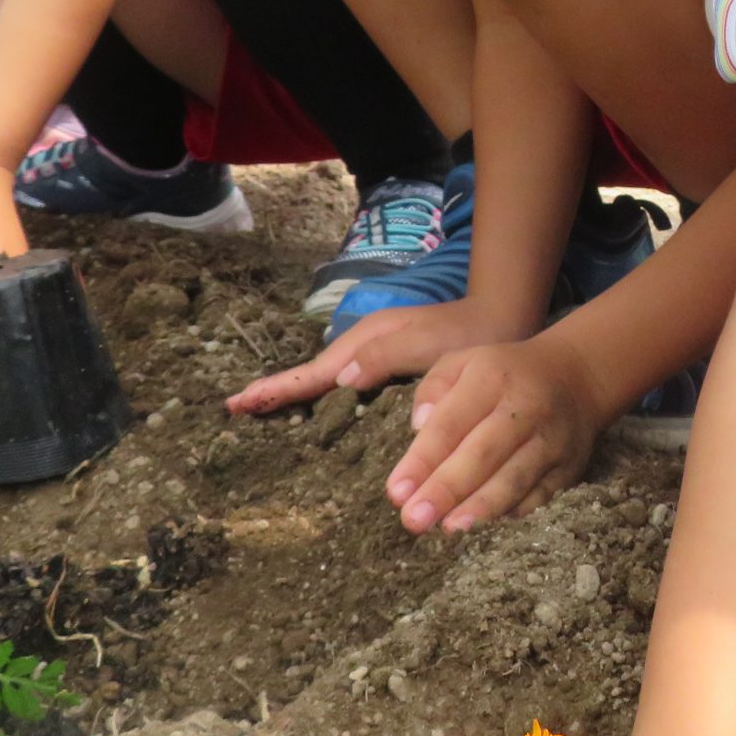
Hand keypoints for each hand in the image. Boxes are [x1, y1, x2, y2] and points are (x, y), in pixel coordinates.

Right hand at [227, 294, 532, 416]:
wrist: (499, 319)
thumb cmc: (463, 333)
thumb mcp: (424, 344)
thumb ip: (384, 357)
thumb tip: (339, 376)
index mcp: (365, 342)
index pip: (312, 373)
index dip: (277, 389)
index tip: (240, 402)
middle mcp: (362, 349)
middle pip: (310, 377)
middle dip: (275, 392)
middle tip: (236, 409)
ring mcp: (374, 357)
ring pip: (324, 382)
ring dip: (295, 396)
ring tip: (261, 412)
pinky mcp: (387, 368)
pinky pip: (344, 388)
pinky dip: (322, 400)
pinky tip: (317, 416)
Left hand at [383, 336, 600, 534]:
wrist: (576, 376)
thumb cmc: (502, 375)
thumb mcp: (463, 362)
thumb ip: (433, 389)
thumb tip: (417, 428)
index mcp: (490, 377)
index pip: (450, 423)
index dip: (422, 460)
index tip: (396, 492)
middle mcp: (525, 407)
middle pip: (482, 454)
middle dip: (446, 490)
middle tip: (414, 519)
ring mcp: (551, 439)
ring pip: (514, 478)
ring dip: (480, 507)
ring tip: (449, 528)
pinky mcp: (569, 466)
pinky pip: (540, 495)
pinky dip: (512, 512)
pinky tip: (485, 527)